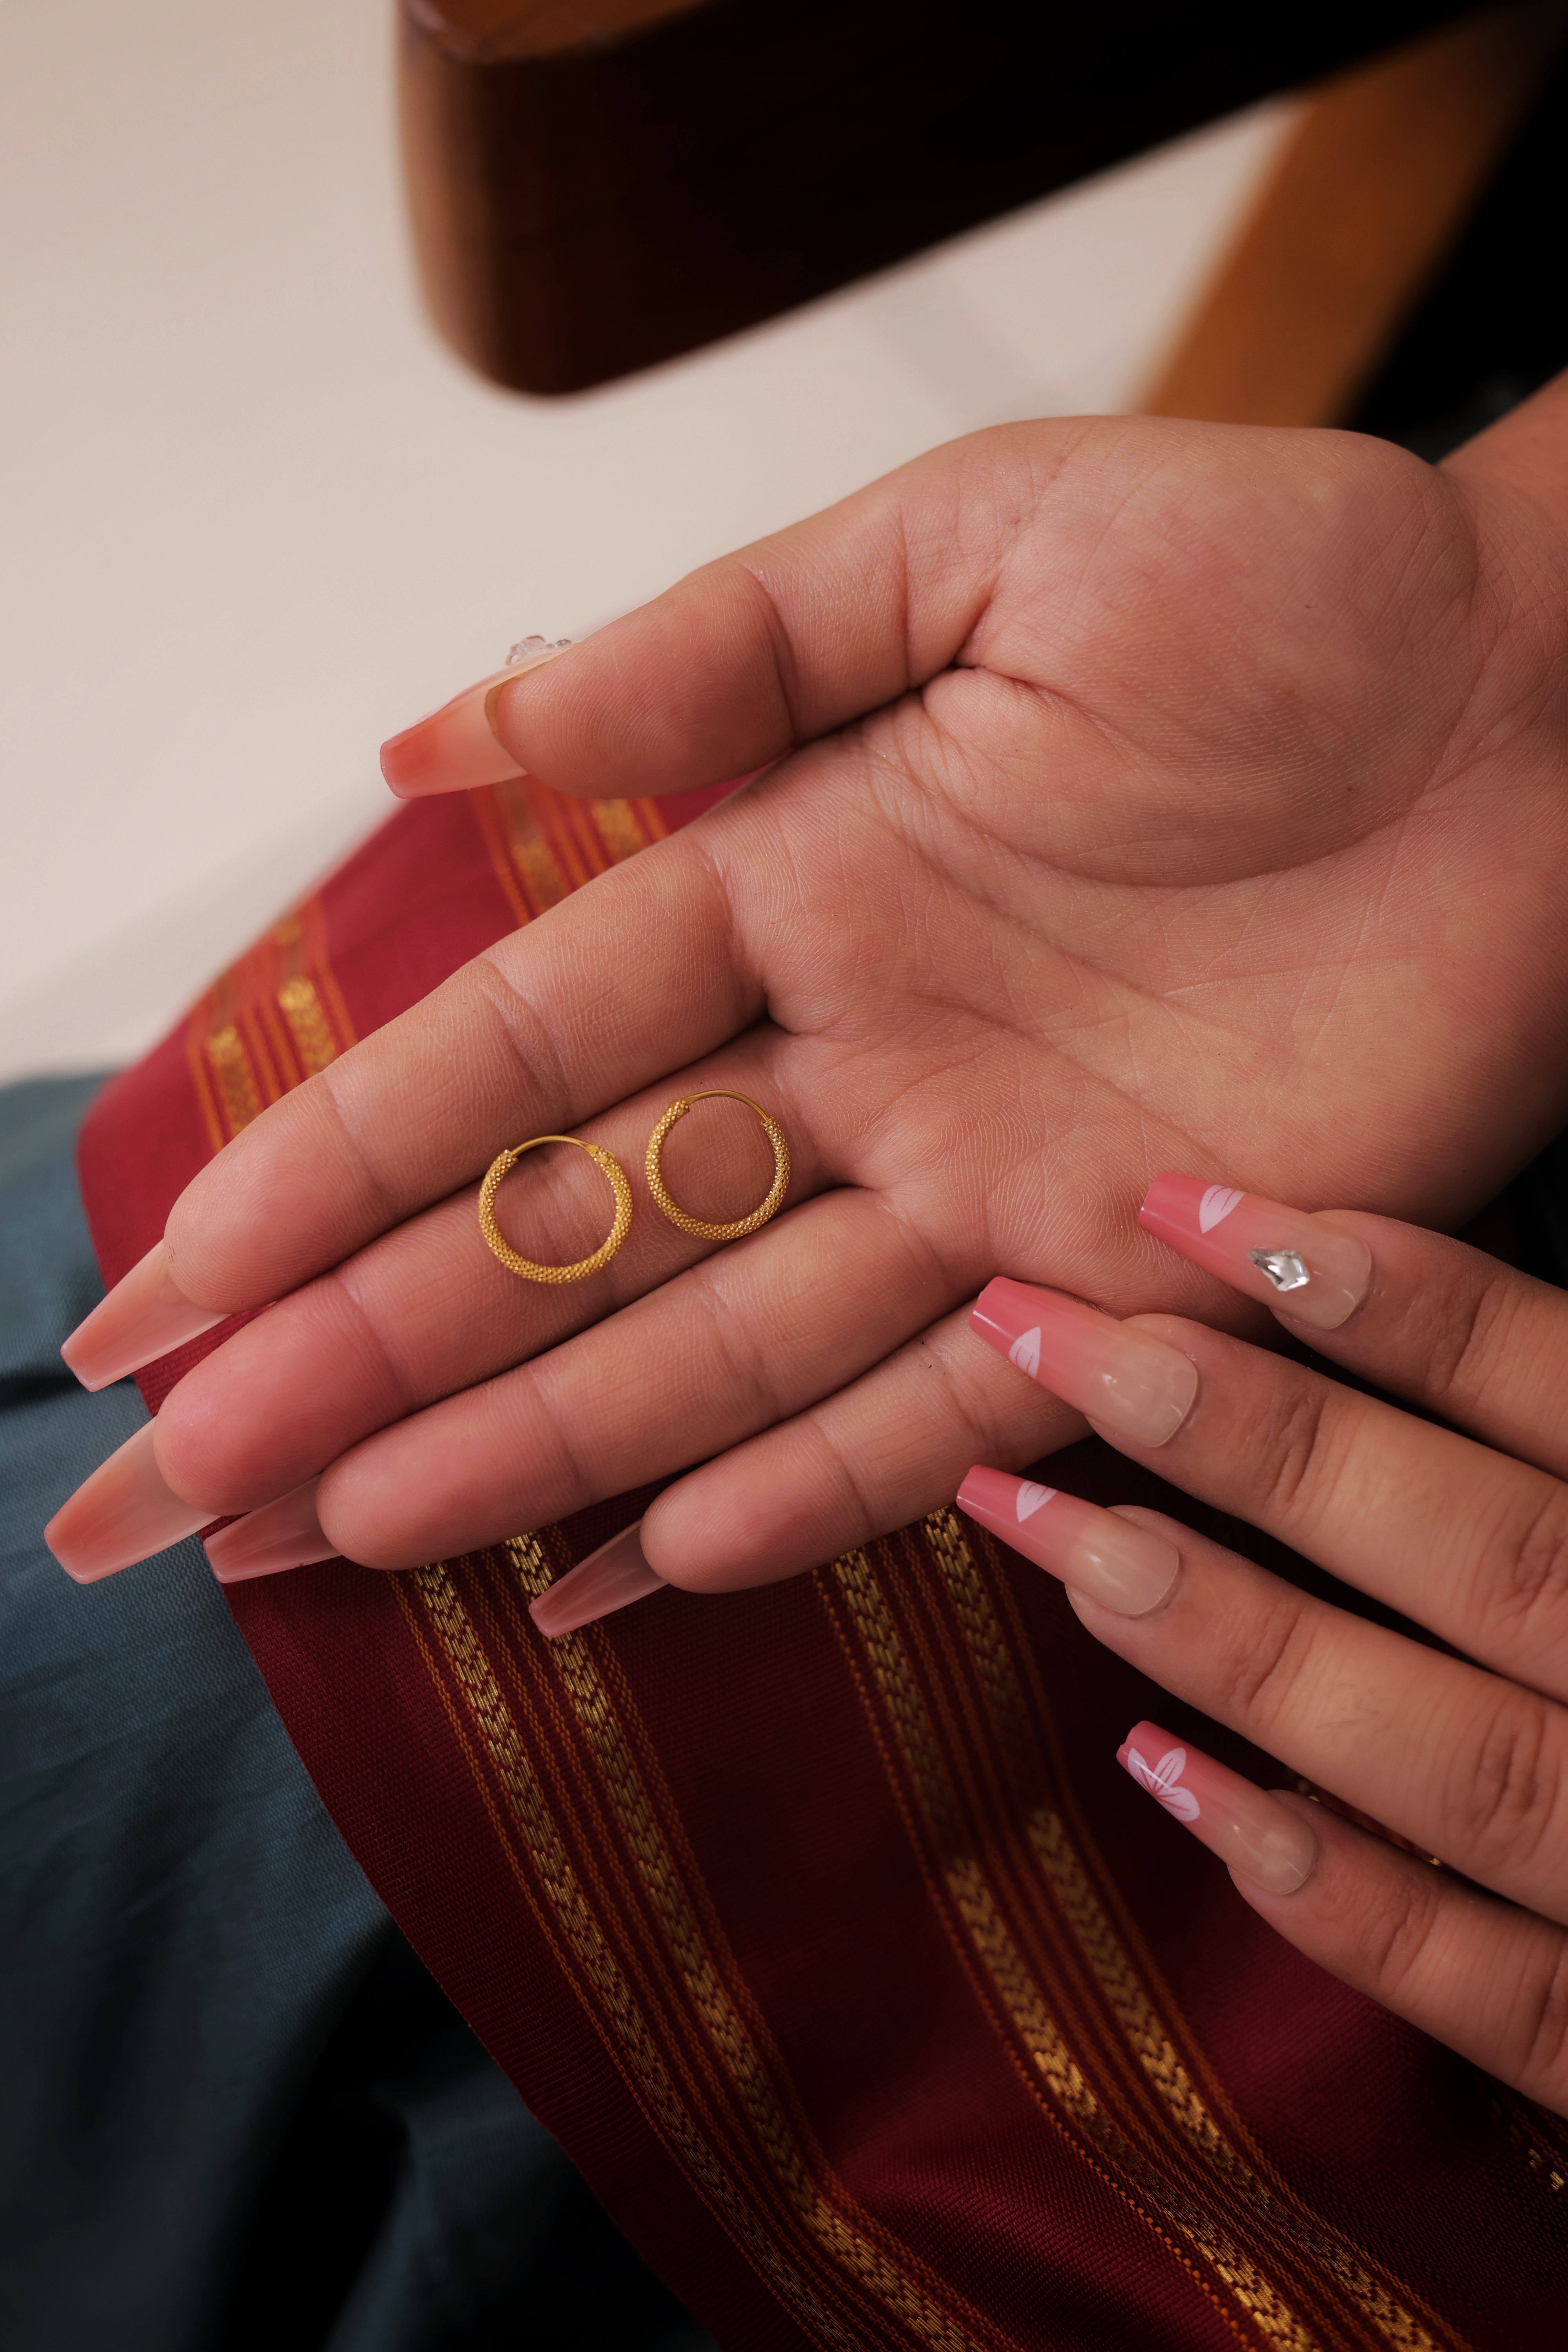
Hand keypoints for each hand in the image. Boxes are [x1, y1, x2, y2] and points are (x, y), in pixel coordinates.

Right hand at [48, 388, 1567, 1597]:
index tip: (172, 1289)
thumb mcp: (961, 549)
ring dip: (524, 1447)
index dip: (331, 1174)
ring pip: (706, 1347)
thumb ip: (710, 652)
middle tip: (186, 1478)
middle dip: (363, 1354)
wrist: (1535, 691)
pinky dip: (793, 1493)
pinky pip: (934, 1413)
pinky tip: (631, 1569)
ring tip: (345, 1539)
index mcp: (788, 879)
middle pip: (563, 1233)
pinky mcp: (1133, 1272)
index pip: (510, 1058)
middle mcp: (853, 1057)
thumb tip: (433, 735)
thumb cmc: (1273, 582)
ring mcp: (979, 1178)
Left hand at [959, 1178, 1567, 2112]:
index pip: (1558, 1388)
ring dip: (1247, 1646)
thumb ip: (1562, 1418)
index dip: (1387, 1296)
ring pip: (1454, 1757)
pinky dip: (1332, 1892)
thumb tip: (1360, 1271)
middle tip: (1048, 1337)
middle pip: (1481, 1552)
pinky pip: (1484, 1982)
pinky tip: (1162, 1776)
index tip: (1187, 1213)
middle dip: (1255, 1439)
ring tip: (1059, 1536)